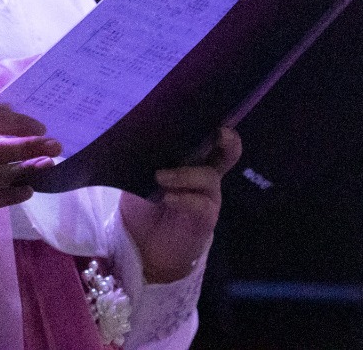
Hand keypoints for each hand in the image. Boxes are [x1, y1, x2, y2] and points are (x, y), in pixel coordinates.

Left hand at [120, 124, 241, 283]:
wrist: (143, 249)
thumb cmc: (142, 209)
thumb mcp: (136, 179)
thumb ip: (142, 161)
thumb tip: (134, 137)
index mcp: (189, 160)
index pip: (206, 138)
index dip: (211, 124)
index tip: (205, 114)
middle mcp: (204, 175)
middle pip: (227, 153)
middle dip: (228, 141)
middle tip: (218, 132)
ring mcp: (208, 197)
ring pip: (208, 177)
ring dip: (184, 174)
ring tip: (159, 177)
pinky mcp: (205, 219)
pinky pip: (201, 204)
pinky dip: (184, 198)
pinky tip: (167, 198)